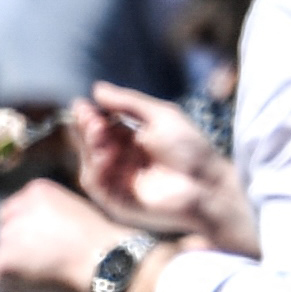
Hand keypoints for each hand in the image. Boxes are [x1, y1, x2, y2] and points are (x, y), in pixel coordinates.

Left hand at [0, 176, 129, 291]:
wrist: (108, 262)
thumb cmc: (101, 241)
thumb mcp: (74, 209)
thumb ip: (49, 213)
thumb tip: (35, 230)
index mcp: (35, 190)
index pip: (12, 210)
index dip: (26, 229)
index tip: (41, 241)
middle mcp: (16, 209)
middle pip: (3, 230)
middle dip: (16, 246)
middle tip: (42, 260)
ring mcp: (6, 236)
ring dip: (16, 266)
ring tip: (46, 273)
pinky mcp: (3, 262)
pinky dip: (14, 286)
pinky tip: (39, 283)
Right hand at [71, 85, 243, 246]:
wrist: (208, 183)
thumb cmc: (192, 149)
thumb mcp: (162, 117)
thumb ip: (130, 103)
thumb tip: (98, 89)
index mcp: (131, 140)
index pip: (100, 127)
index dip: (89, 116)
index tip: (81, 104)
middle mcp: (122, 161)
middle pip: (91, 145)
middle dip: (87, 129)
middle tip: (90, 117)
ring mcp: (119, 183)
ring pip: (90, 164)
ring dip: (90, 146)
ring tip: (100, 129)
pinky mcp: (118, 202)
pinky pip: (97, 185)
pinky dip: (98, 167)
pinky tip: (107, 153)